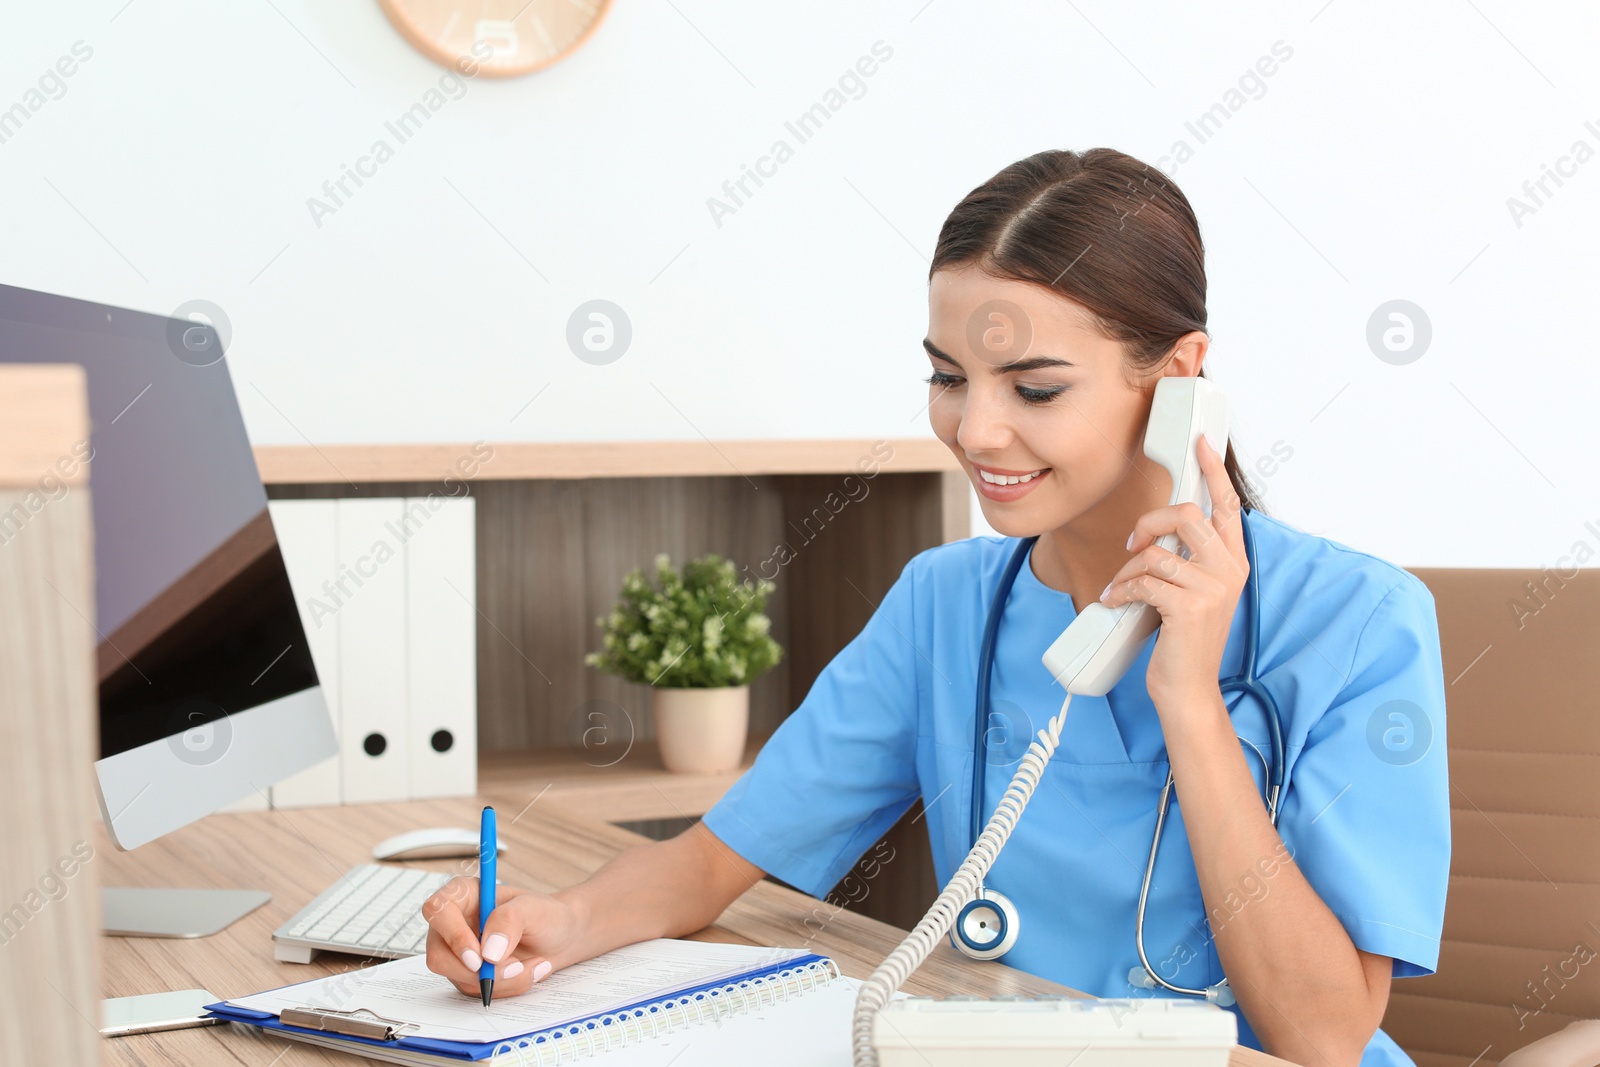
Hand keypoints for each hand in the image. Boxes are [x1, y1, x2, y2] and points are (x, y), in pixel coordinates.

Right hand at [420, 877, 582, 999]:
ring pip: (461, 979)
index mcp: (464, 895)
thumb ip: (510, 920)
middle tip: (516, 967)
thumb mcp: (534, 908)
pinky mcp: (468, 975)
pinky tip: (528, 971)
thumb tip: (488, 952)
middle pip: (439, 956)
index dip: (452, 936)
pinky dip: (507, 987)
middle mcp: (454, 924)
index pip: (437, 911)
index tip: (479, 957)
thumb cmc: (545, 914)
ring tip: (535, 964)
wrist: (560, 937)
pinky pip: (478, 991)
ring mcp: (458, 952)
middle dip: (479, 971)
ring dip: (502, 980)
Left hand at [1100, 434, 1247, 711]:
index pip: (1228, 505)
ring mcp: (1212, 589)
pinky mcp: (1189, 607)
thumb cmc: (1185, 640)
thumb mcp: (1196, 593)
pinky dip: (1121, 591)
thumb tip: (1158, 529)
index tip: (1202, 443)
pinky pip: (1143, 581)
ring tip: (1122, 589)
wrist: (1189, 688)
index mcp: (1234, 562)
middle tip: (1133, 543)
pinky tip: (1115, 603)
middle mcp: (1230, 570)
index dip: (1214, 471)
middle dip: (1150, 522)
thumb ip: (1188, 559)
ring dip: (1127, 570)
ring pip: (1156, 552)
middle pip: (1186, 515)